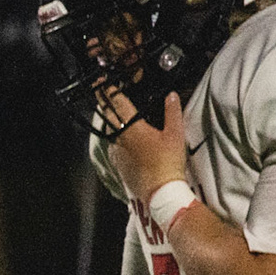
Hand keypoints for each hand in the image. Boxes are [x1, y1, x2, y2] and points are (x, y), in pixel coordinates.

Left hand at [109, 91, 191, 205]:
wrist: (159, 191)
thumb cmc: (168, 162)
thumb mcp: (175, 134)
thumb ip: (172, 112)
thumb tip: (171, 95)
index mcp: (133, 128)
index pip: (118, 104)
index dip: (109, 91)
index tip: (102, 83)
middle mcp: (120, 139)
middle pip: (108, 116)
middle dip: (104, 103)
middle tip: (99, 92)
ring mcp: (116, 152)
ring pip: (109, 132)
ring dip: (109, 120)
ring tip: (110, 111)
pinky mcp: (118, 164)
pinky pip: (113, 145)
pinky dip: (115, 137)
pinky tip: (120, 136)